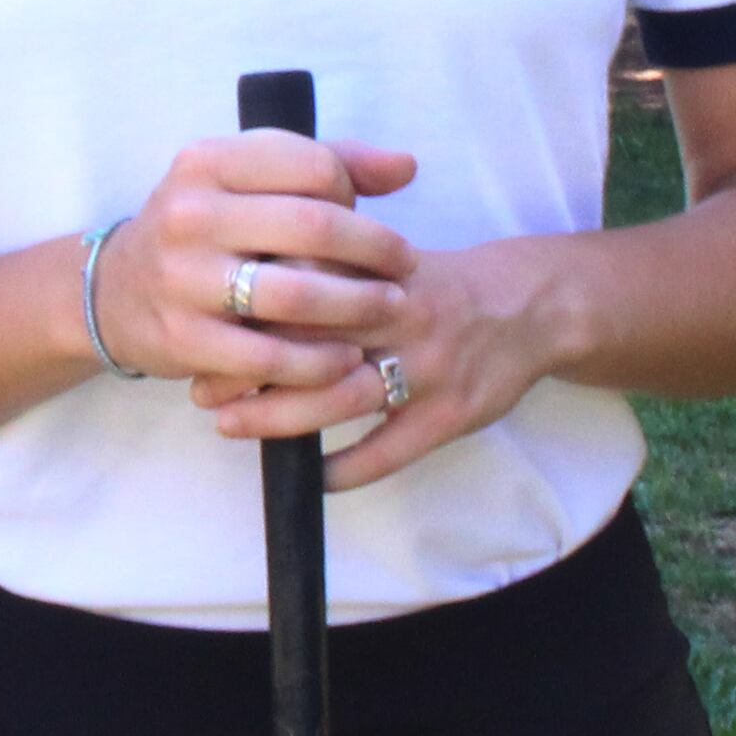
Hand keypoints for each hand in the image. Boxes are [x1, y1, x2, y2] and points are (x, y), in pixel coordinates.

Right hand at [95, 128, 415, 408]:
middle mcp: (190, 213)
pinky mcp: (183, 339)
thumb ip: (328, 163)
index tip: (367, 219)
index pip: (313, 166)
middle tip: (404, 268)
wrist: (116, 292)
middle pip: (313, 227)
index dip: (355, 194)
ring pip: (297, 295)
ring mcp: (183, 279)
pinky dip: (320, 362)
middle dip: (375, 249)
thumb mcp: (246, 179)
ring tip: (389, 307)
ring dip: (359, 305)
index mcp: (208, 161)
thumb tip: (406, 167)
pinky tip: (347, 358)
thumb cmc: (206, 230)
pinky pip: (272, 357)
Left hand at [202, 228, 585, 490]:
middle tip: (202, 390)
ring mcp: (430, 366)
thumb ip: (325, 262)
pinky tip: (310, 478)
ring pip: (345, 398)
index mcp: (379, 269)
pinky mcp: (453, 412)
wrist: (533, 304)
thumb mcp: (383, 257)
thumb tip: (241, 278)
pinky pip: (391, 450)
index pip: (301, 281)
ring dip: (282, 418)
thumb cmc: (437, 283)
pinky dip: (347, 468)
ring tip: (233, 427)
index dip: (247, 307)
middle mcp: (401, 314)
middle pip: (313, 341)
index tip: (202, 325)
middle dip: (250, 368)